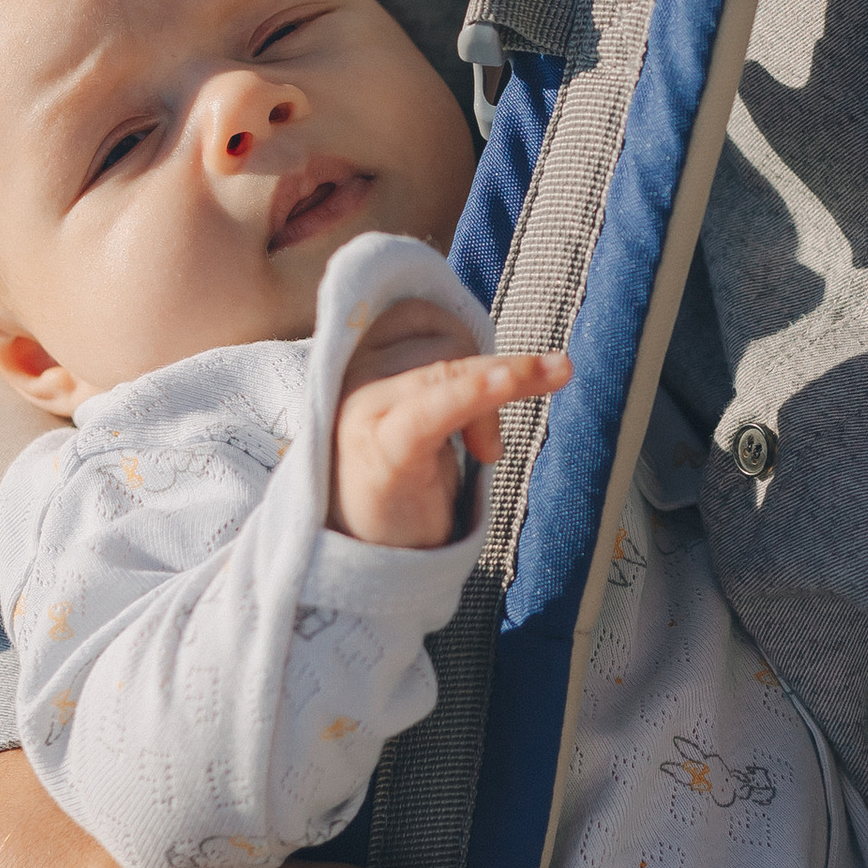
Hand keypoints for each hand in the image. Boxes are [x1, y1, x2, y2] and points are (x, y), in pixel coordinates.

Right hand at [331, 299, 570, 547]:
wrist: (367, 555)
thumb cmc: (402, 479)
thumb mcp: (429, 413)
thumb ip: (451, 374)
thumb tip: (516, 364)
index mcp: (359, 357)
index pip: (421, 313)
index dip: (463, 337)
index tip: (490, 380)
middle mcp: (352, 374)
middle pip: (443, 340)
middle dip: (491, 374)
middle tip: (490, 439)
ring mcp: (360, 410)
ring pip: (449, 368)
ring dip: (495, 395)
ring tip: (488, 451)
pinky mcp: (381, 448)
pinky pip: (434, 408)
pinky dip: (475, 392)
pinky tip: (509, 381)